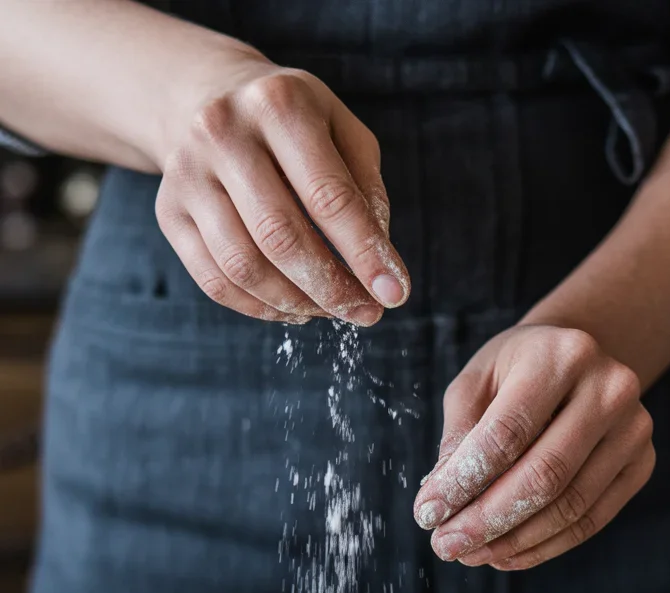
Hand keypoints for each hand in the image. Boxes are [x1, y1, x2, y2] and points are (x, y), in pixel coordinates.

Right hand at [155, 53, 408, 325]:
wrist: (206, 96)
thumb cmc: (293, 122)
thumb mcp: (342, 131)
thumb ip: (367, 191)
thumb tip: (379, 267)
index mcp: (279, 104)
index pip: (329, 197)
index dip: (365, 254)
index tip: (395, 294)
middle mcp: (223, 133)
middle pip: (281, 237)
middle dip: (332, 288)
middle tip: (365, 313)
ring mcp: (188, 173)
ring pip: (244, 266)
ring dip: (296, 304)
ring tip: (329, 310)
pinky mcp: (168, 211)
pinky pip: (215, 281)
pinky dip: (260, 308)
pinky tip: (292, 309)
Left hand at [413, 325, 654, 568]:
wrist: (577, 360)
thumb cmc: (517, 371)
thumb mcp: (477, 383)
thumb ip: (459, 437)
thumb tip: (443, 502)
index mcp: (561, 355)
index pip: (506, 434)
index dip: (463, 482)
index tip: (428, 514)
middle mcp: (609, 388)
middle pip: (543, 475)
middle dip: (487, 520)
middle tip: (446, 545)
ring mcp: (634, 429)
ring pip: (569, 505)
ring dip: (513, 541)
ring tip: (472, 554)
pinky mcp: (642, 463)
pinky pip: (591, 519)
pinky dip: (545, 546)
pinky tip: (507, 555)